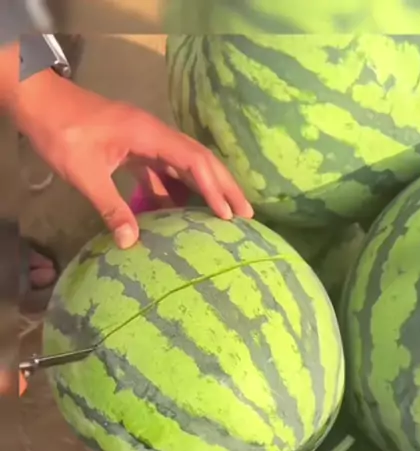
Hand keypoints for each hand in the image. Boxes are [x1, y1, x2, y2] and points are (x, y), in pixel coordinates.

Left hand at [12, 70, 253, 247]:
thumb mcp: (84, 173)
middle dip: (223, 187)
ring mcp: (145, 139)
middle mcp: (154, 134)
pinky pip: (163, 169)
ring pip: (184, 164)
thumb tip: (131, 243)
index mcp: (148, 134)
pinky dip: (174, 190)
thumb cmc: (61, 133)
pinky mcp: (134, 147)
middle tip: (246, 216)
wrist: (39, 103)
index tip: (229, 214)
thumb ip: (110, 207)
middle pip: (199, 159)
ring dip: (203, 189)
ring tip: (223, 217)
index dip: (213, 188)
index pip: (193, 160)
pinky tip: (178, 213)